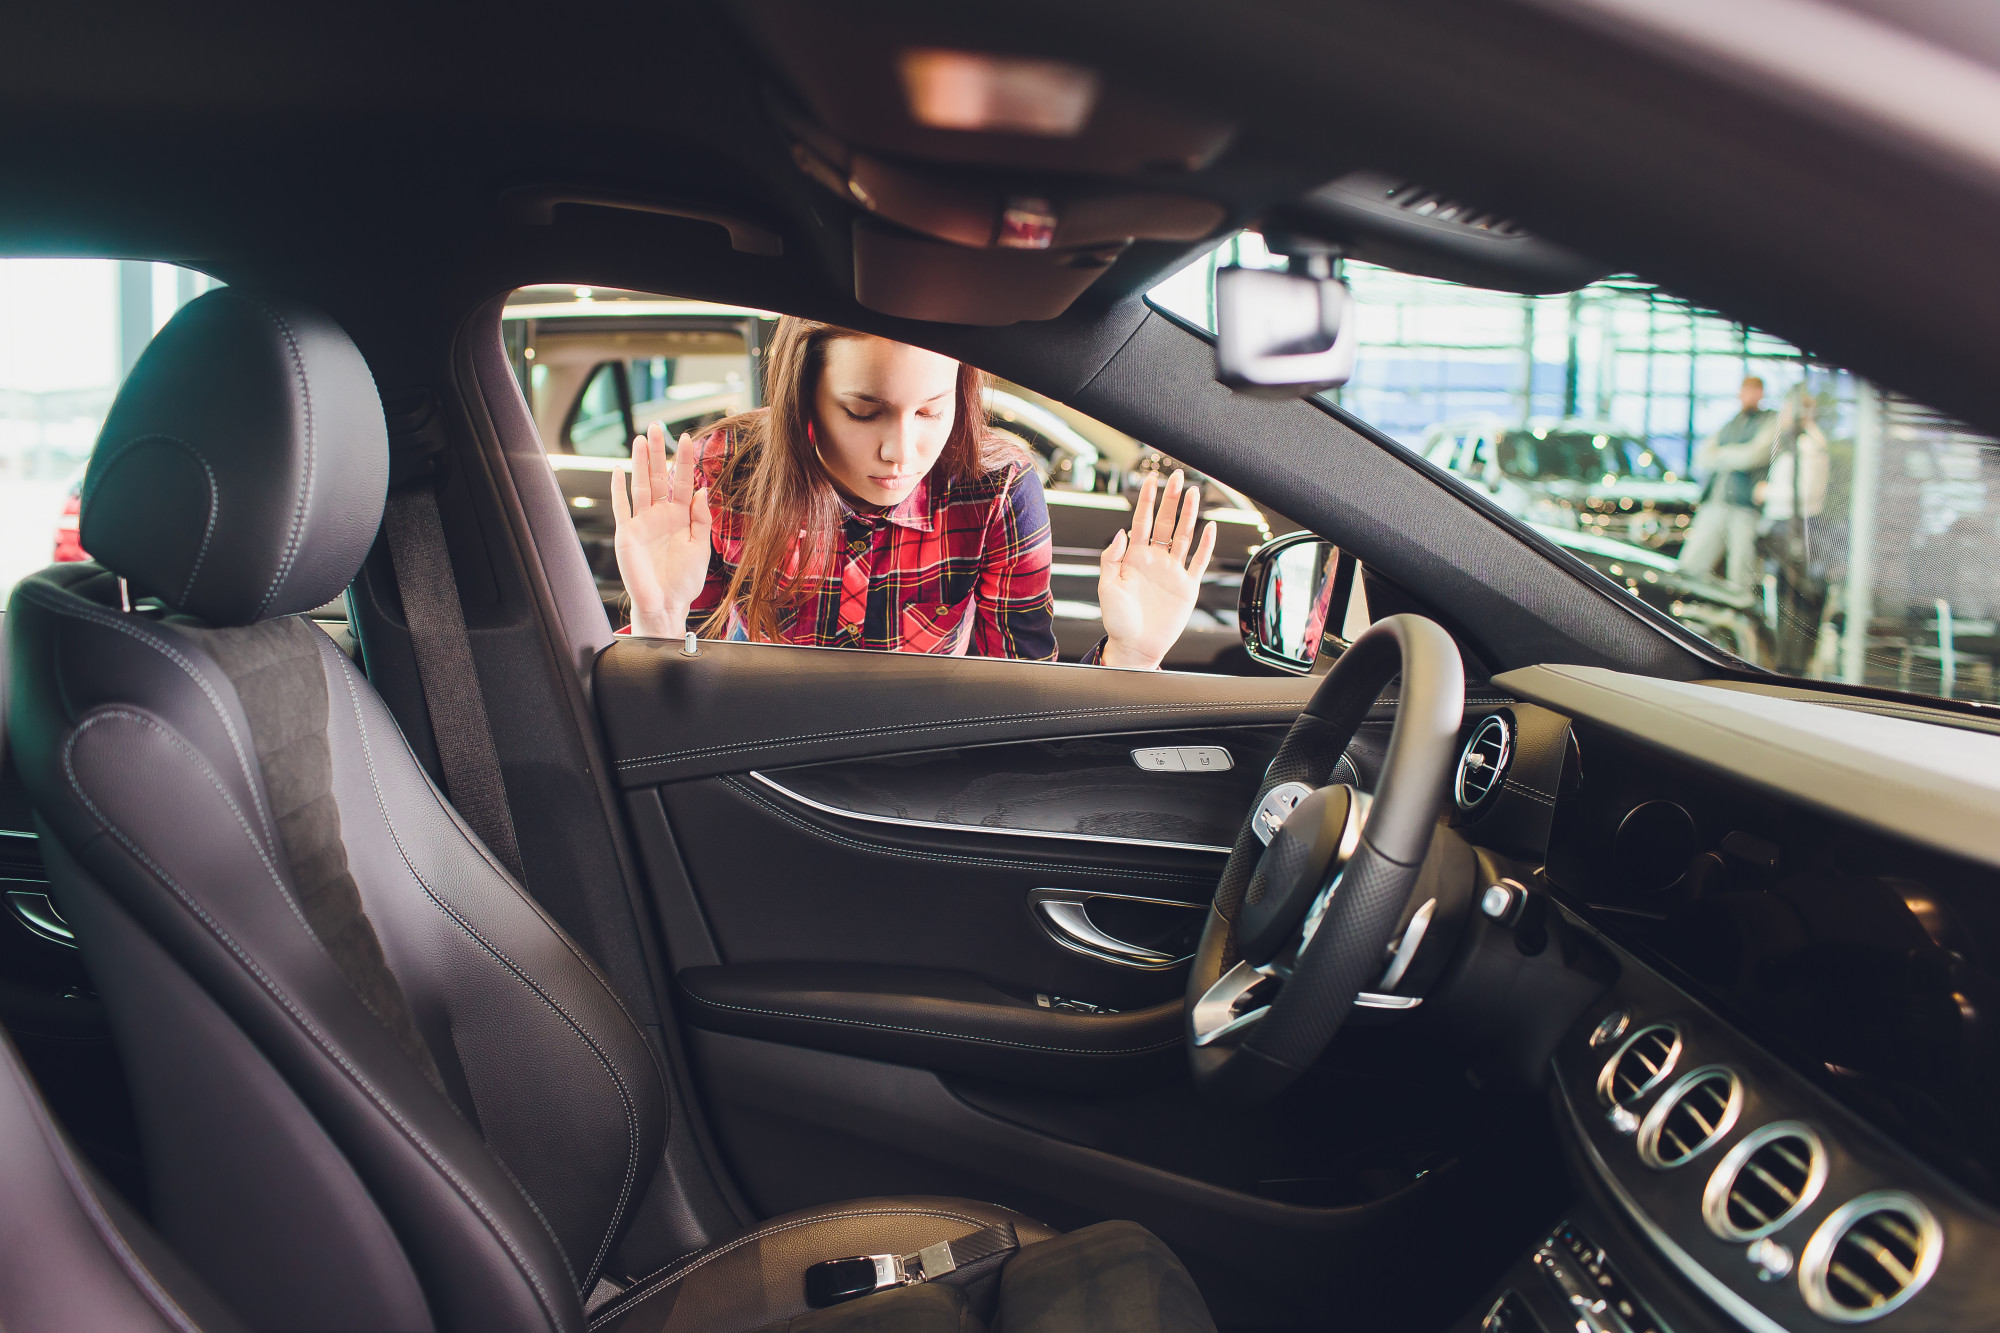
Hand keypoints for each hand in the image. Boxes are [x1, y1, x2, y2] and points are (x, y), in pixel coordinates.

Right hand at [611, 422, 712, 636]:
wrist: (666, 604)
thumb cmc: (684, 580)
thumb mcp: (701, 547)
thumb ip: (701, 518)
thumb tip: (703, 489)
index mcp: (681, 517)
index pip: (683, 482)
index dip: (684, 461)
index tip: (686, 438)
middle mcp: (660, 515)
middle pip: (658, 476)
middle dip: (657, 452)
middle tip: (656, 426)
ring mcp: (642, 523)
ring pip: (640, 485)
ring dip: (639, 463)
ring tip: (640, 439)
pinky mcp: (627, 533)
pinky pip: (621, 508)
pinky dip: (618, 489)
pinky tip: (617, 470)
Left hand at [1097, 469, 1216, 669]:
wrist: (1135, 646)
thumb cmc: (1117, 620)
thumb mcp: (1106, 587)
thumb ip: (1110, 558)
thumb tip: (1120, 532)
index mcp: (1134, 558)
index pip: (1142, 521)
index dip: (1146, 500)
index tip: (1151, 479)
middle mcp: (1155, 560)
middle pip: (1166, 522)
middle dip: (1171, 499)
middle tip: (1178, 476)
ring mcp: (1172, 571)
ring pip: (1183, 536)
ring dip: (1189, 514)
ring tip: (1194, 492)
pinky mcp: (1187, 586)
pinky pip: (1199, 561)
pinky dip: (1205, 544)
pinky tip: (1210, 527)